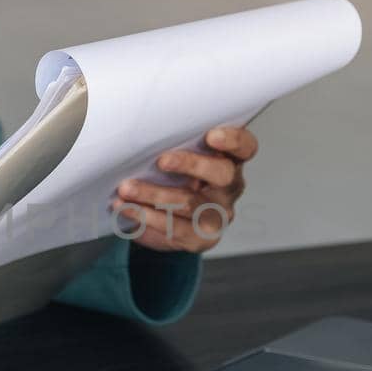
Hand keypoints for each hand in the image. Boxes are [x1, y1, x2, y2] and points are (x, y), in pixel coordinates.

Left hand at [111, 125, 257, 253]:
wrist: (165, 219)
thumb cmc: (172, 177)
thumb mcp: (176, 156)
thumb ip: (172, 143)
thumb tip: (140, 132)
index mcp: (229, 160)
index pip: (245, 148)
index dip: (234, 141)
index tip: (211, 136)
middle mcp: (229, 188)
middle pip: (223, 174)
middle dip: (191, 164)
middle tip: (162, 161)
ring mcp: (217, 215)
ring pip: (192, 203)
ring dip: (155, 194)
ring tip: (127, 188)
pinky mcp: (201, 238)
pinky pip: (174, 228)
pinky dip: (146, 216)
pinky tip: (126, 208)